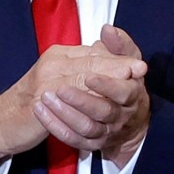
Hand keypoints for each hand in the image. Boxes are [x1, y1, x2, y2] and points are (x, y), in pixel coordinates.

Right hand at [0, 35, 144, 173]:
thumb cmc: (33, 103)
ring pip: (83, 76)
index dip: (117, 58)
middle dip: (117, 66)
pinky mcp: (41, 98)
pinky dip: (89, 98)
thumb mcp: (59, 82)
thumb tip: (105, 60)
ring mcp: (46, 79)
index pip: (93, 53)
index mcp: (58, 56)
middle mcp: (52, 62)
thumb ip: (81, 70)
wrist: (1, 122)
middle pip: (91, 61)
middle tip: (140, 70)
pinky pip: (69, 96)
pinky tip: (105, 105)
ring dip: (108, 80)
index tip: (140, 64)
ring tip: (130, 85)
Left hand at [33, 25, 149, 168]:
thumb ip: (119, 45)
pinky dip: (56, 127)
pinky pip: (73, 139)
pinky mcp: (91, 144)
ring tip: (44, 98)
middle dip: (81, 100)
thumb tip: (108, 29)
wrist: (126, 120)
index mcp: (133, 95)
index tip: (88, 76)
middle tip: (58, 89)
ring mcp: (106, 132)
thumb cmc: (124, 82)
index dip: (106, 85)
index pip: (124, 92)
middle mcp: (121, 116)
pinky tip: (40, 112)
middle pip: (103, 112)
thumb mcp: (128, 62)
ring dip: (64, 114)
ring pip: (86, 127)